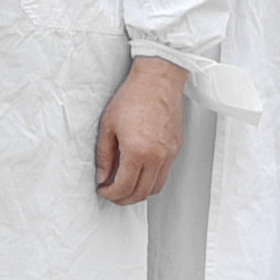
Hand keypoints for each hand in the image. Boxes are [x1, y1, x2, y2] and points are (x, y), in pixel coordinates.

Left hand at [92, 53, 188, 206]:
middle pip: (141, 193)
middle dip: (124, 199)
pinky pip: (165, 174)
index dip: (111, 194)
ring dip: (140, 193)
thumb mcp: (108, 126)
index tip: (103, 190)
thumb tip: (103, 176)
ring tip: (126, 187)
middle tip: (113, 194)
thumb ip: (104, 156)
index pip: (124, 187)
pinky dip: (152, 180)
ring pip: (156, 187)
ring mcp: (169, 154)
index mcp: (137, 152)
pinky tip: (141, 173)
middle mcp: (157, 157)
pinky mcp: (176, 148)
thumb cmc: (133, 96)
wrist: (157, 80)